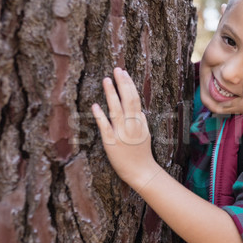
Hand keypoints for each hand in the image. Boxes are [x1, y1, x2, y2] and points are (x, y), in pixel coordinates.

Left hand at [92, 68, 158, 186]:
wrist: (141, 172)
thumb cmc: (143, 154)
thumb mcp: (146, 135)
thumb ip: (142, 121)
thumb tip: (140, 111)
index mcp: (139, 122)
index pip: (135, 98)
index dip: (129, 85)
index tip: (124, 73)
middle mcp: (131, 125)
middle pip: (127, 100)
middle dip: (122, 83)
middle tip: (117, 69)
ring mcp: (121, 133)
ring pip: (116, 110)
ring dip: (111, 94)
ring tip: (106, 80)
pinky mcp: (111, 143)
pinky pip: (105, 127)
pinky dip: (100, 116)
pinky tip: (95, 105)